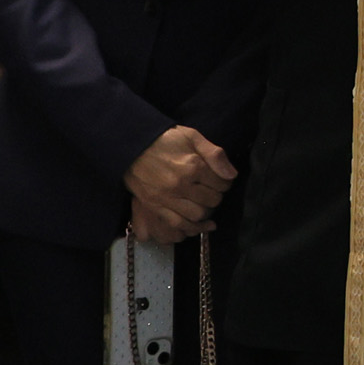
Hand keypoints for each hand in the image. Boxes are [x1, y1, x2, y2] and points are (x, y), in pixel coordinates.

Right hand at [125, 125, 235, 243]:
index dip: (225, 182)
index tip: (219, 179)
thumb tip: (232, 174)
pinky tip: (201, 224)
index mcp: (193, 166)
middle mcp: (181, 184)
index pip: (222, 183)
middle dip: (216, 195)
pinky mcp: (155, 206)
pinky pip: (178, 224)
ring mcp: (167, 198)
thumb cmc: (164, 139)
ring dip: (206, 210)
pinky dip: (192, 227)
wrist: (130, 146)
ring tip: (203, 202)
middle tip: (210, 190)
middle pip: (213, 200)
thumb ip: (214, 154)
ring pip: (198, 215)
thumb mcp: (192, 137)